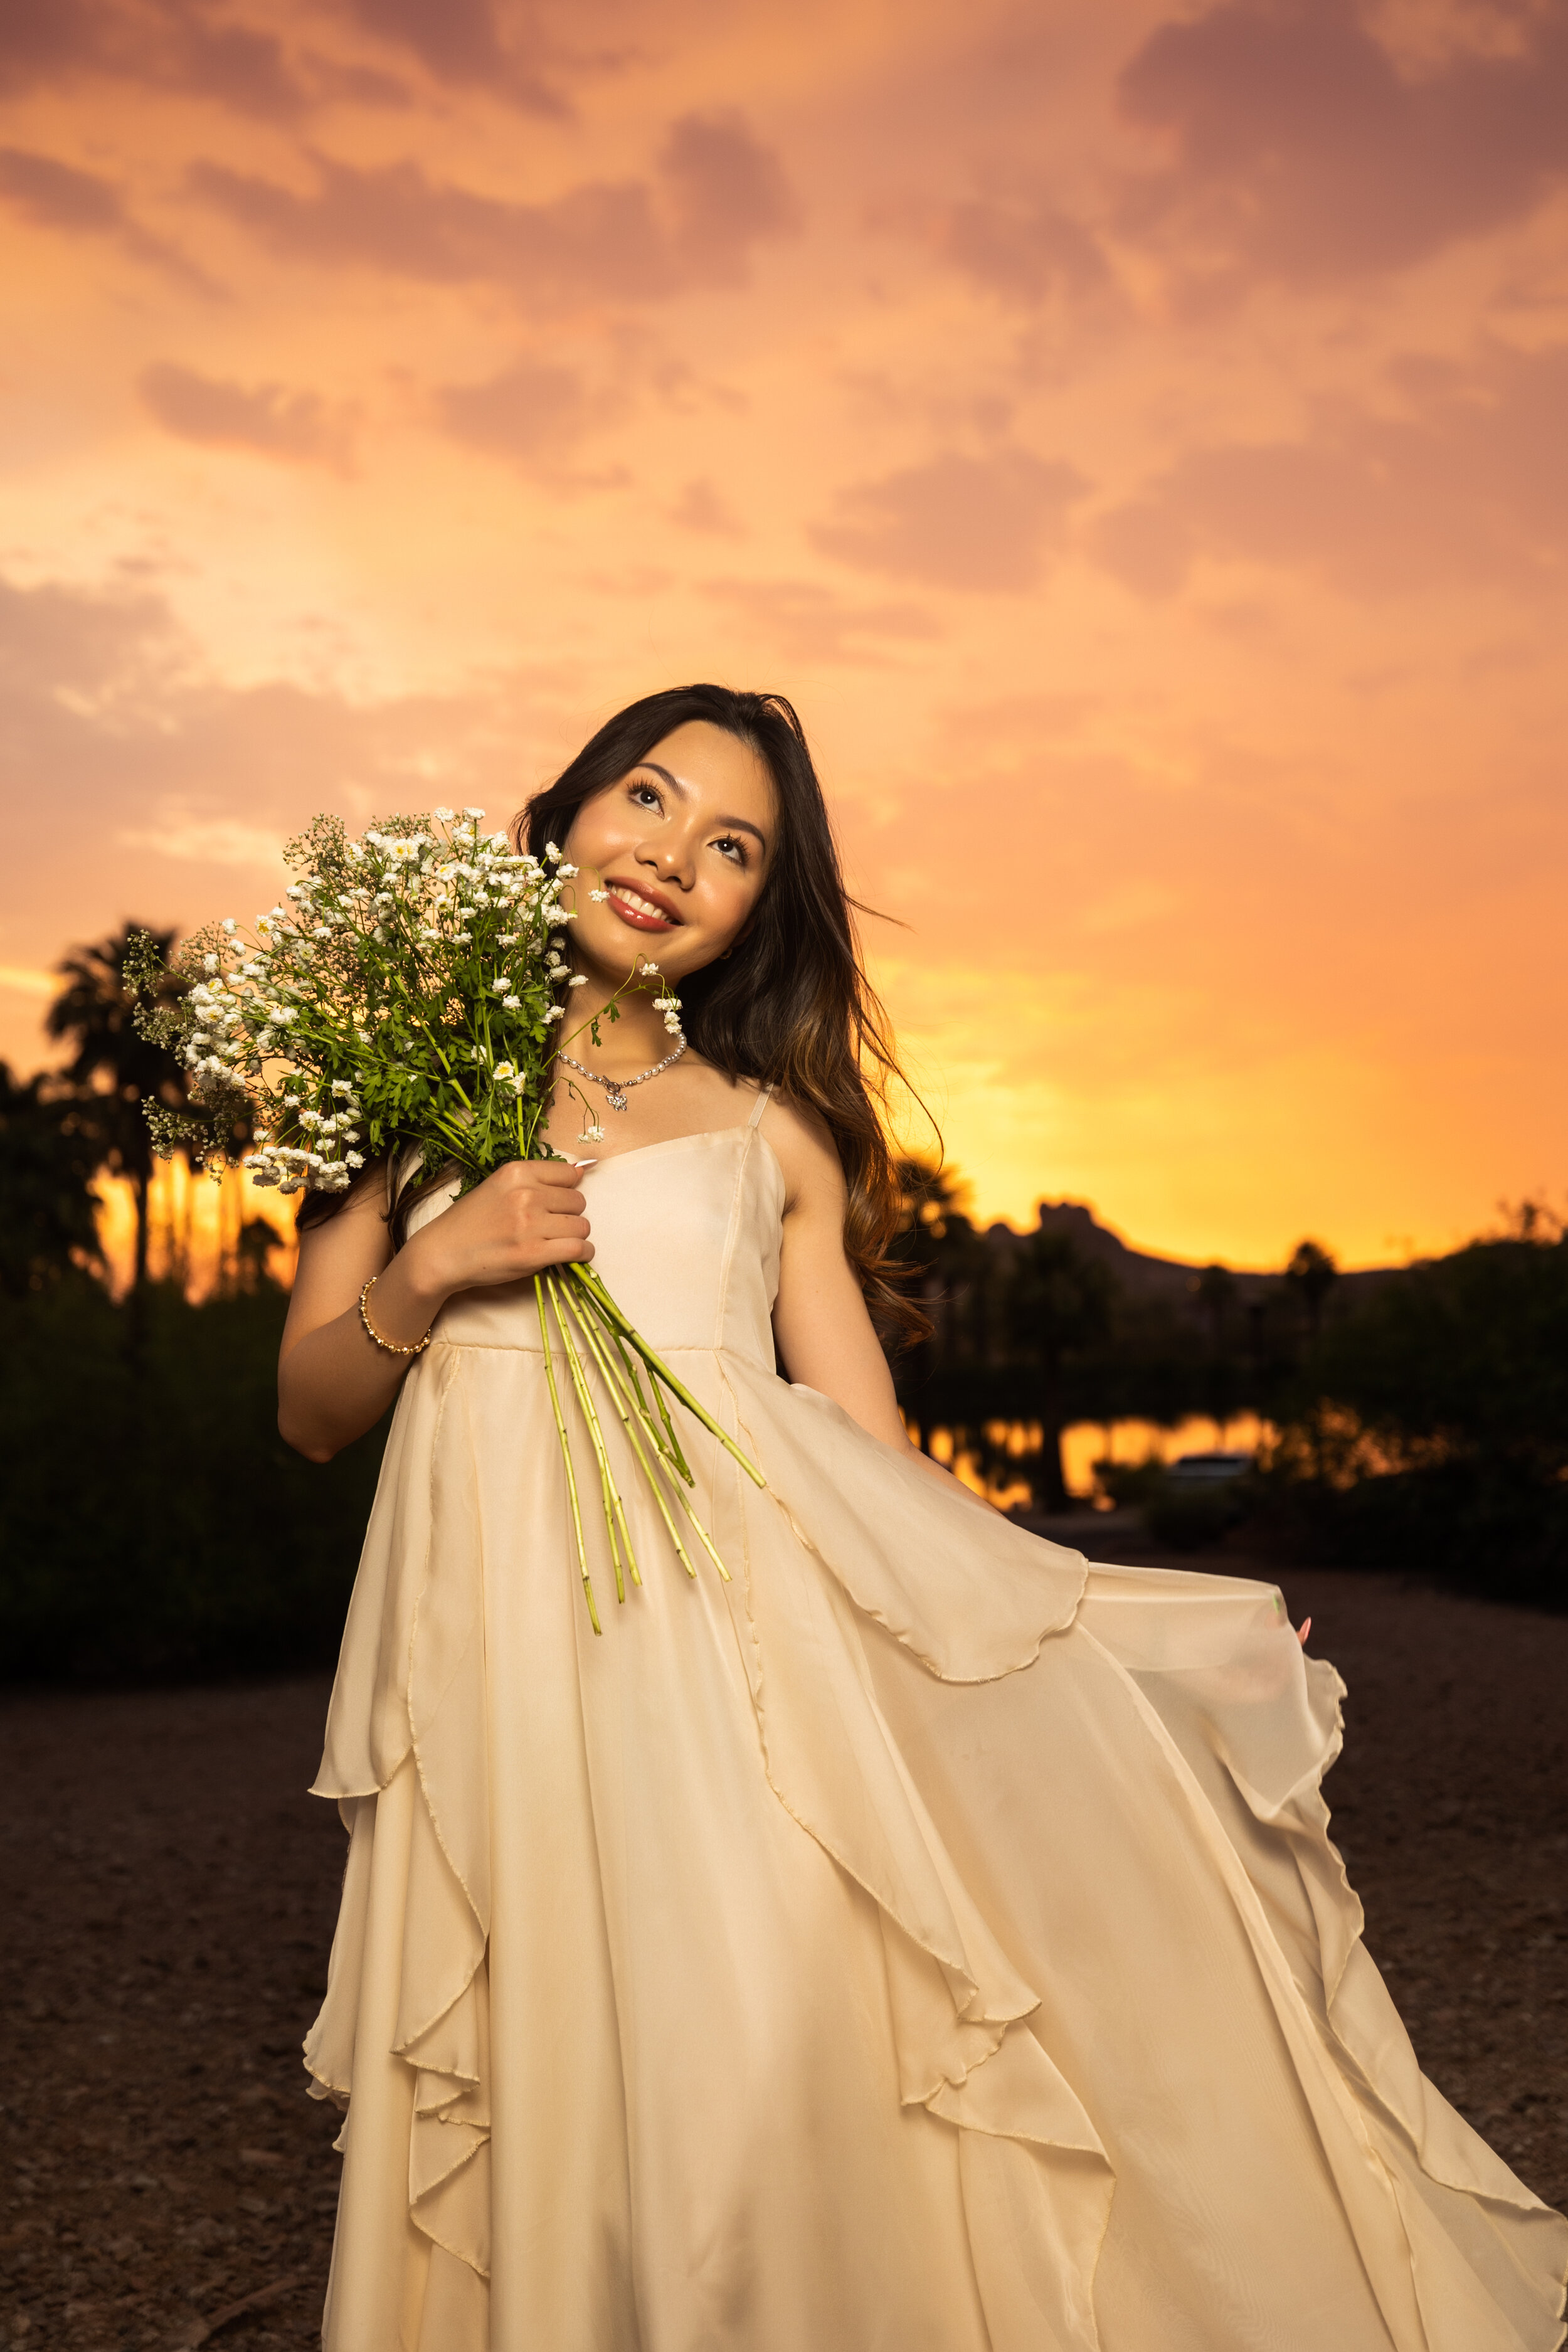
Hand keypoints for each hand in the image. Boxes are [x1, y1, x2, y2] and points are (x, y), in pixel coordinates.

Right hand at [402, 1158, 592, 1307]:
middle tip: (551, 1226)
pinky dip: (582, 1253)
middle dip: (569, 1214)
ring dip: (575, 1235)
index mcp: (517, 1172)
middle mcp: (526, 1194)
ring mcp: (531, 1224)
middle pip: (578, 1201)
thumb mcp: (498, 1187)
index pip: (568, 1174)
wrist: (443, 1253)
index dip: (566, 1190)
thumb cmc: (470, 1221)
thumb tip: (581, 1172)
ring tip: (558, 1241)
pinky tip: (574, 1254)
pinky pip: (579, 1249)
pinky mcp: (534, 1253)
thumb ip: (535, 1180)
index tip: (557, 1202)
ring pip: (582, 1226)